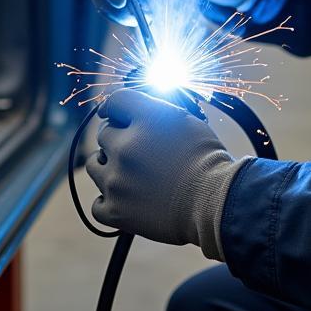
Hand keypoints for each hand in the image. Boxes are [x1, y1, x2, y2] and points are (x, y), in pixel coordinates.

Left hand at [85, 89, 244, 258]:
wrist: (215, 204)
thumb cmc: (208, 162)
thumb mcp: (188, 121)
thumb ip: (159, 111)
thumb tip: (142, 109)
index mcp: (147, 118)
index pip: (116, 100)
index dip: (114, 107)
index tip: (114, 114)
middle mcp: (126, 145)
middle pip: (104, 133)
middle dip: (117, 139)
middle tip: (137, 152)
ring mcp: (117, 179)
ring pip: (95, 164)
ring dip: (108, 167)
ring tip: (130, 176)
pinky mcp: (117, 210)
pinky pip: (97, 203)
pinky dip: (108, 202)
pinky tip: (123, 199)